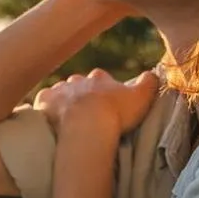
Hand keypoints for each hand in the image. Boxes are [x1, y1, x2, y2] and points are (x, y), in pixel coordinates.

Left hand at [33, 68, 160, 138]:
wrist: (87, 125)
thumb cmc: (117, 112)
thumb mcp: (141, 97)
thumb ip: (149, 83)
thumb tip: (154, 73)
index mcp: (99, 78)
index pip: (101, 80)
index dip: (104, 93)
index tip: (107, 105)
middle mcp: (77, 80)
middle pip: (79, 86)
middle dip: (82, 97)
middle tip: (87, 115)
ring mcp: (58, 90)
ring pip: (61, 94)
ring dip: (64, 104)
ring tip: (69, 122)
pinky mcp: (44, 101)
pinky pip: (44, 102)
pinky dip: (48, 109)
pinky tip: (52, 121)